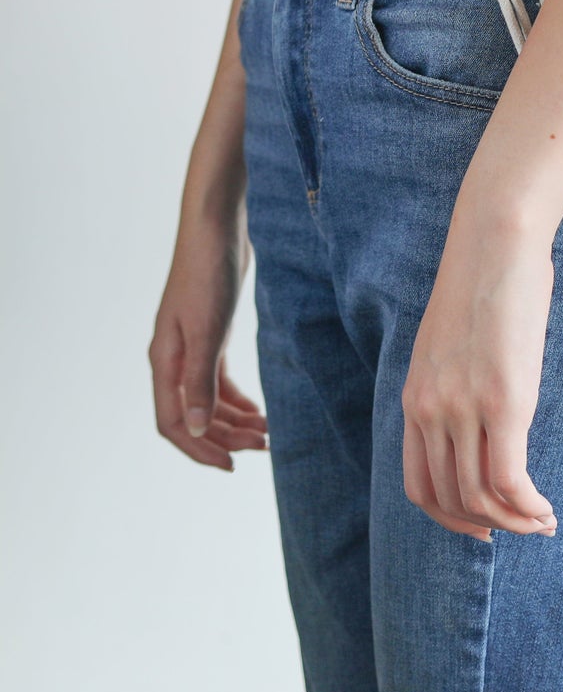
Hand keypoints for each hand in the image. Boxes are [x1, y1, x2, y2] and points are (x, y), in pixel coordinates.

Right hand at [150, 211, 268, 470]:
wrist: (217, 225)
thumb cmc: (209, 271)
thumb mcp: (208, 329)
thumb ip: (201, 380)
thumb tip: (196, 429)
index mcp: (165, 361)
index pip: (173, 423)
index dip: (199, 449)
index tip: (232, 466)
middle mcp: (173, 358)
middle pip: (193, 415)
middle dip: (225, 436)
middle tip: (265, 446)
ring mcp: (191, 345)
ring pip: (208, 399)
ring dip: (234, 419)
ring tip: (267, 433)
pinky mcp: (211, 332)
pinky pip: (217, 379)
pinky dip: (236, 397)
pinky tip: (258, 408)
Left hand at [402, 212, 558, 542]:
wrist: (496, 239)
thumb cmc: (488, 278)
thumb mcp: (456, 339)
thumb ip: (459, 380)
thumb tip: (487, 408)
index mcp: (416, 398)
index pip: (419, 485)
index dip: (450, 516)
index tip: (482, 523)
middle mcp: (431, 410)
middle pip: (449, 498)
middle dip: (486, 526)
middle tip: (521, 528)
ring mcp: (464, 408)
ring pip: (480, 496)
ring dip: (515, 521)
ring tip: (542, 522)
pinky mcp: (503, 401)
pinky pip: (509, 479)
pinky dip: (528, 506)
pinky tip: (546, 510)